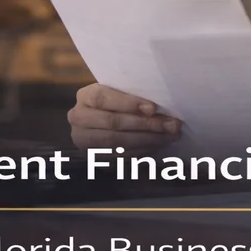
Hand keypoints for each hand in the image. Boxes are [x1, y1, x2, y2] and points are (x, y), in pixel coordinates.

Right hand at [68, 84, 182, 152]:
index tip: (153, 108)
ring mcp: (84, 141)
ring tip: (169, 136)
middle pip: (113, 122)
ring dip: (148, 140)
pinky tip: (158, 146)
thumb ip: (132, 96)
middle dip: (145, 124)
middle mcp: (79, 118)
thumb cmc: (115, 102)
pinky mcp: (93, 158)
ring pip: (117, 142)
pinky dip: (142, 151)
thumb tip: (160, 107)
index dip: (128, 103)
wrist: (97, 121)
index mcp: (85, 96)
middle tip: (170, 125)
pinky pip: (120, 156)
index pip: (103, 98)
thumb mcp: (118, 93)